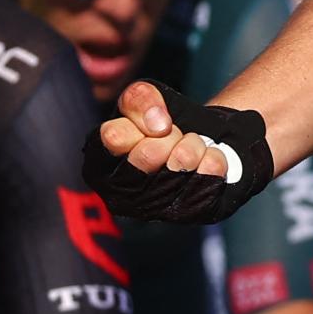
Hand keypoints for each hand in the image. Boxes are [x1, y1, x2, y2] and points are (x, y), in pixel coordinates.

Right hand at [87, 82, 274, 223]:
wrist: (204, 141)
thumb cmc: (162, 122)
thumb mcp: (143, 98)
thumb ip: (139, 99)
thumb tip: (159, 124)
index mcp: (99, 163)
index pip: (114, 135)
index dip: (140, 122)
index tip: (157, 123)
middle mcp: (118, 193)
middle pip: (147, 154)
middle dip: (169, 135)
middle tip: (175, 134)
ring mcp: (151, 210)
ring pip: (177, 169)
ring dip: (193, 146)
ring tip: (193, 145)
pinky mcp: (186, 215)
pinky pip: (206, 184)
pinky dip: (213, 161)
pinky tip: (210, 158)